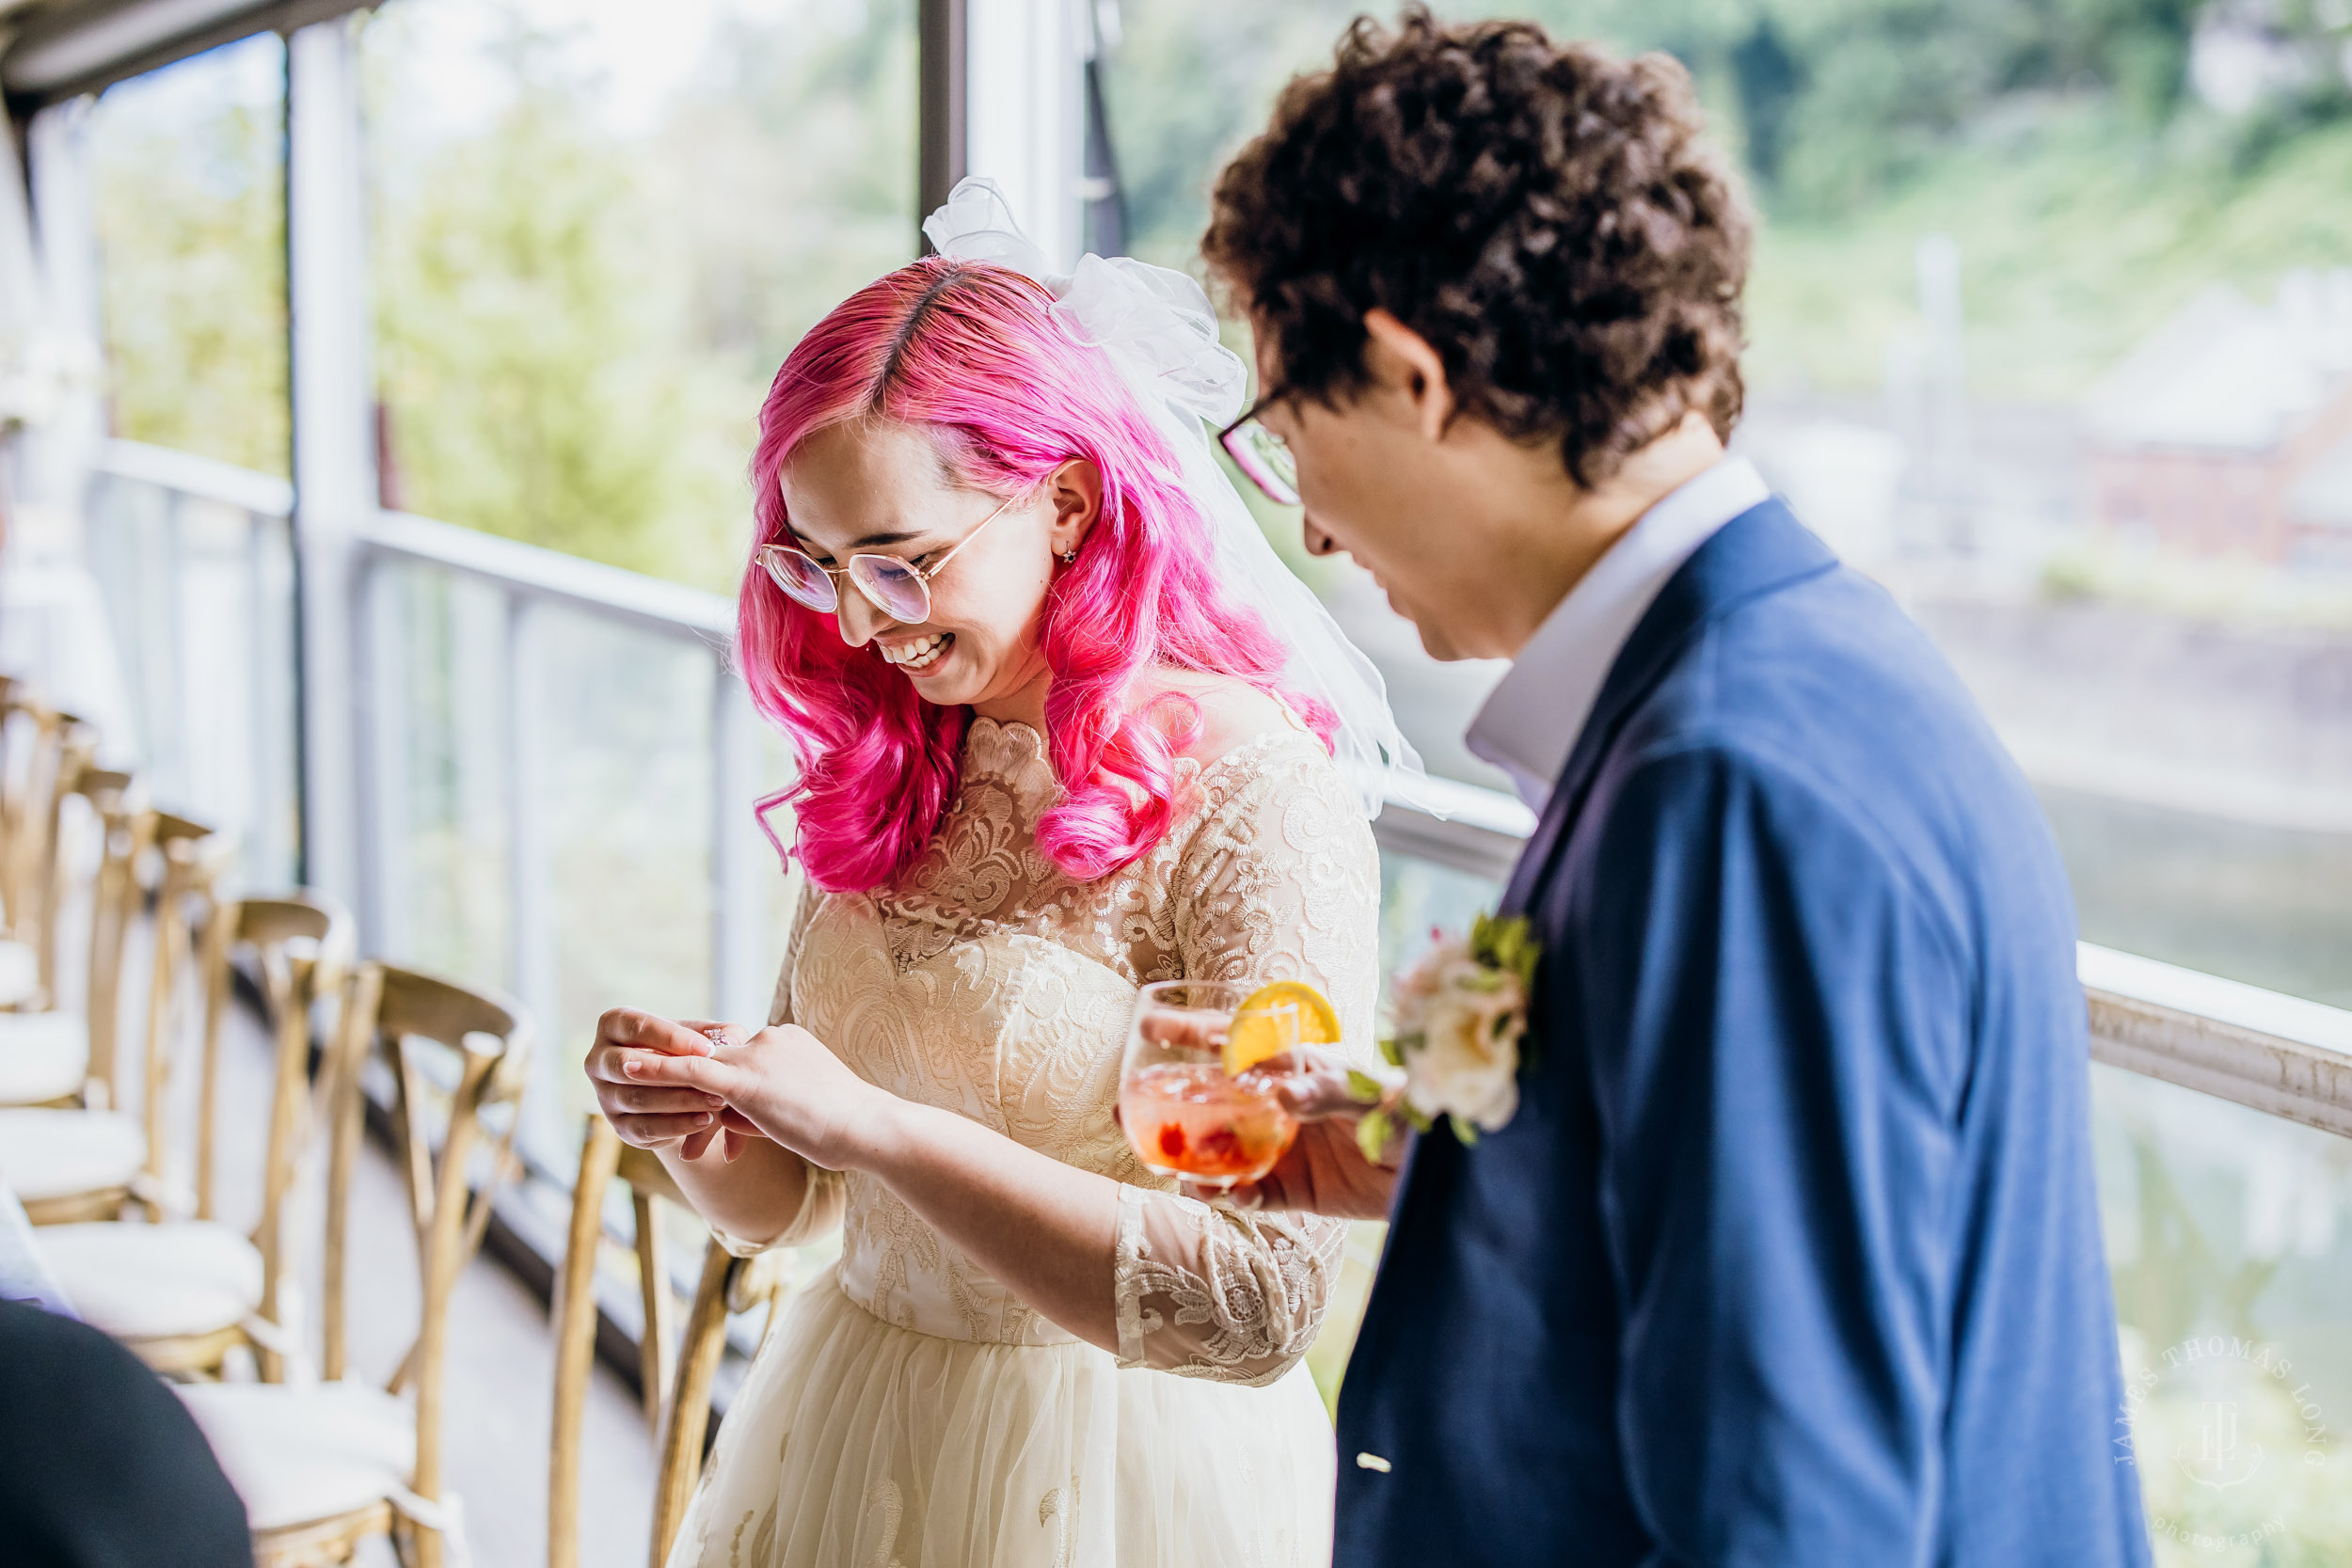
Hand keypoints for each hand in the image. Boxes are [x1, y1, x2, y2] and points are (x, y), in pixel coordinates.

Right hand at [587, 1010, 755, 1160]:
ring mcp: (604, 1096)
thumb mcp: (704, 1038)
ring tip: (717, 1101)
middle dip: (671, 1072)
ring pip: (636, 1098)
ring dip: (680, 1100)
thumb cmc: (691, 1054)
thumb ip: (719, 1034)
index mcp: (614, 1025)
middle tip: (712, 1078)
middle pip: (626, 1064)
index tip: (708, 1049)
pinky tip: (706, 1121)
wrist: (684, 1095)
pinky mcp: (619, 1127)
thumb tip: (730, 1038)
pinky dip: (677, 1125)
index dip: (672, 1038)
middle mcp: (599, 1060)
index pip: (637, 1027)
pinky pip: (644, 1127)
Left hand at [611, 1019, 896, 1172]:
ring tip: (690, 1154)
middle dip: (701, 1106)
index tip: (717, 1117)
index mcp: (786, 1041)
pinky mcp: (745, 1079)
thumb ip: (761, 1107)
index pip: (741, 1063)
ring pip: (705, 1079)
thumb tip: (732, 1121)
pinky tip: (630, 1069)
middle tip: (697, 1146)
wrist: (867, 1127)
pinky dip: (658, 1070)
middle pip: (719, 1068)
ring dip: (688, 1111)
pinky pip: (690, 1072)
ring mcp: (756, 1055)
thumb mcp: (799, 1111)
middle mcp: (768, 1039)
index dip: (725, 1094)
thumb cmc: (845, 1129)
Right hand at [1130, 1003, 1406, 1219]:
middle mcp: (1277, 1108)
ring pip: (1219, 1153)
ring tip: (1170, 1169)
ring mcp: (1281, 1151)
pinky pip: (1248, 1196)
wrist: (1435, 1173)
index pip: (1235, 1044)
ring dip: (1189, 1159)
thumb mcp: (1370, 1095)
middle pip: (1210, 1102)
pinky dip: (1229, 1197)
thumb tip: (1281, 1092)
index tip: (1150, 1026)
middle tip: (1126, 1112)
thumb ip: (1326, 1090)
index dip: (1192, 1033)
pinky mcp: (1292, 1192)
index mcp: (1292, 1071)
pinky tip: (1219, 1195)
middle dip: (1167, 1105)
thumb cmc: (1409, 1116)